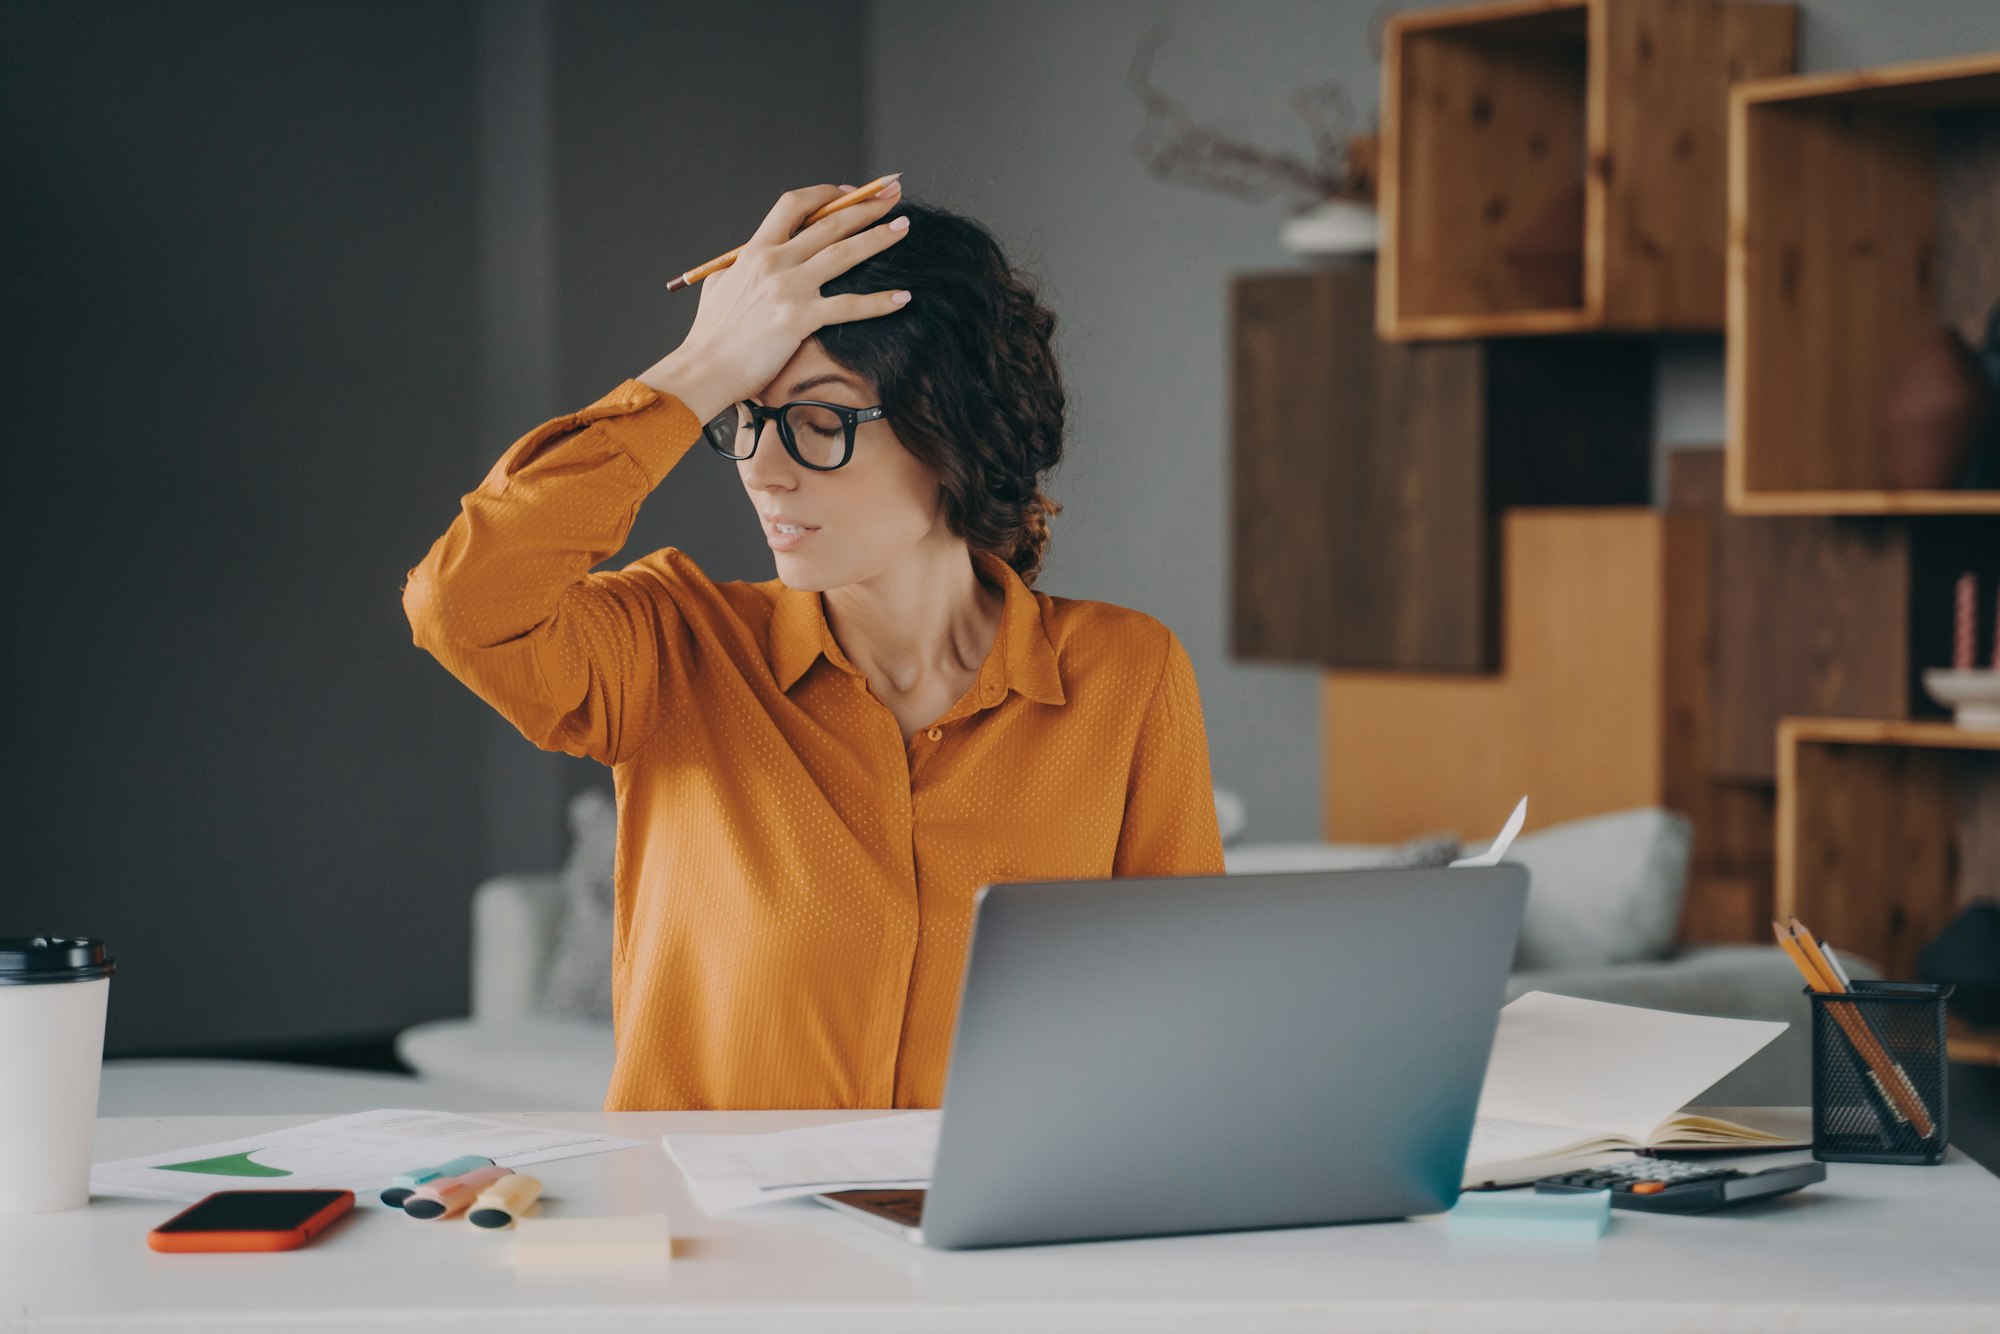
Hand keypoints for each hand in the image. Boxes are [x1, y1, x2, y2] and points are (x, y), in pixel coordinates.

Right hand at [650, 181, 909, 419]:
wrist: (704, 369)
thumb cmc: (711, 335)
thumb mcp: (719, 287)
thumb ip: (739, 268)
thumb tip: (749, 260)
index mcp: (755, 251)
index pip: (795, 205)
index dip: (826, 194)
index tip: (850, 192)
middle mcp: (774, 262)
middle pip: (829, 223)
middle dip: (865, 206)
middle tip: (892, 195)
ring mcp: (788, 289)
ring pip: (843, 254)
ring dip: (878, 238)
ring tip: (904, 227)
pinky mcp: (799, 319)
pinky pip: (848, 306)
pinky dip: (879, 301)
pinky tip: (902, 297)